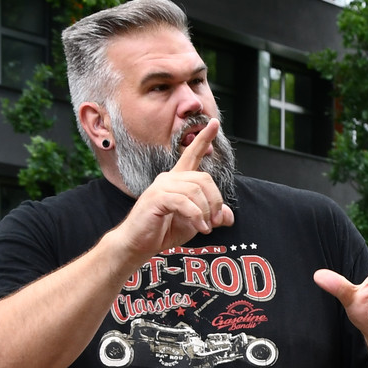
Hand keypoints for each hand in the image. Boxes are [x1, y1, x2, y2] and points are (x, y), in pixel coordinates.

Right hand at [108, 119, 234, 259]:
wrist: (138, 244)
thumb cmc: (163, 231)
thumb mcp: (194, 223)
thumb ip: (211, 216)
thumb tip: (229, 216)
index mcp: (177, 180)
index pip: (192, 154)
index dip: (204, 139)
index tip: (214, 123)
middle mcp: (169, 178)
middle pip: (204, 178)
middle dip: (215, 201)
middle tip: (216, 220)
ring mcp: (161, 187)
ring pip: (196, 190)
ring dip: (206, 211)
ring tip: (205, 227)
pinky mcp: (156, 198)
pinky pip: (185, 202)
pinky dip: (197, 216)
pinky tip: (200, 227)